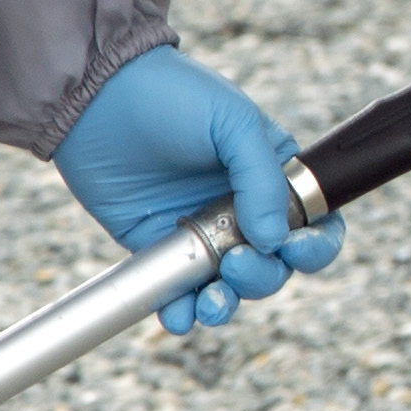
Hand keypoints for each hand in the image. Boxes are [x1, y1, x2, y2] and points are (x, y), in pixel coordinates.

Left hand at [54, 42, 340, 332]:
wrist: (95, 97)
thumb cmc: (172, 95)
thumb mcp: (233, 123)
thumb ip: (262, 182)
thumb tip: (274, 242)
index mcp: (272, 174)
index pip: (314, 223)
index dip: (314, 246)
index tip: (294, 249)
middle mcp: (241, 207)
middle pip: (274, 264)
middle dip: (263, 275)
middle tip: (235, 263)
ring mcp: (201, 230)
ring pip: (231, 287)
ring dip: (228, 303)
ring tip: (209, 302)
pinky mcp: (158, 246)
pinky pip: (180, 291)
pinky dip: (183, 312)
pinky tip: (178, 315)